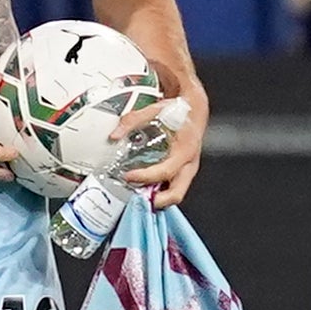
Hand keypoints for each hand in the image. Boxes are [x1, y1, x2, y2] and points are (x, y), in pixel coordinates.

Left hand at [114, 73, 207, 207]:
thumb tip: (114, 134)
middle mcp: (189, 164)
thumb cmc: (179, 111)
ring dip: (157, 198)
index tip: (128, 176)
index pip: (165, 171)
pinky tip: (144, 188)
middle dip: (157, 201)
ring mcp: (188, 169)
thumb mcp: (154, 111)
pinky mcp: (184, 171)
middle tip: (137, 200)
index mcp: (184, 150)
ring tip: (137, 195)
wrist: (195, 108)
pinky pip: (173, 187)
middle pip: (177, 193)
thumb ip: (132, 121)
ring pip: (176, 193)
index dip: (146, 177)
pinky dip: (160, 191)